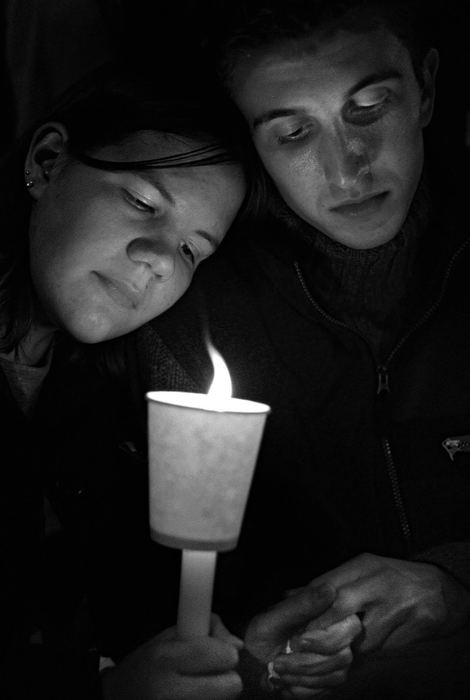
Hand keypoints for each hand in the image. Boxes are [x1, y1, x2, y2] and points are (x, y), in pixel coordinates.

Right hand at [102, 614, 241, 699]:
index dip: (227, 653)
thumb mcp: (168, 637)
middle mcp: (168, 691)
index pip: (220, 654)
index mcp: (165, 659)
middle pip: (232, 686)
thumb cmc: (147, 666)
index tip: (221, 653)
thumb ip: (206, 630)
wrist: (118, 699)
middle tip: (212, 675)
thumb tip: (237, 644)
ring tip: (199, 690)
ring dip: (219, 696)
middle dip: (227, 678)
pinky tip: (194, 699)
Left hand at [245, 584, 360, 697]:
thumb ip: (302, 604)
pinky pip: (328, 689)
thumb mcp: (275, 617)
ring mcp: (337, 656)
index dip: (322, 637)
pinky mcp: (332, 677)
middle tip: (279, 661)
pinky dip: (303, 688)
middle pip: (343, 654)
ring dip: (303, 676)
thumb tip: (329, 590)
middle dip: (308, 662)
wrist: (252, 659)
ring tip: (278, 669)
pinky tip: (285, 681)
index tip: (296, 641)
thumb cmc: (262, 634)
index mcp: (327, 611)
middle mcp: (338, 633)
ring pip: (337, 674)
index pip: (347, 623)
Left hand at [304, 552, 469, 653]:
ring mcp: (397, 605)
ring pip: (360, 637)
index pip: (327, 585)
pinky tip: (356, 651)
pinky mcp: (411, 628)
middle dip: (319, 629)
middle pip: (339, 606)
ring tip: (332, 649)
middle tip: (302, 645)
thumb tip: (290, 595)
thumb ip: (328, 584)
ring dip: (343, 648)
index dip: (306, 608)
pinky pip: (379, 649)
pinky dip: (364, 654)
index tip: (292, 625)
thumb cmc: (391, 579)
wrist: (439, 591)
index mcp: (364, 565)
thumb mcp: (361, 572)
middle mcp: (380, 582)